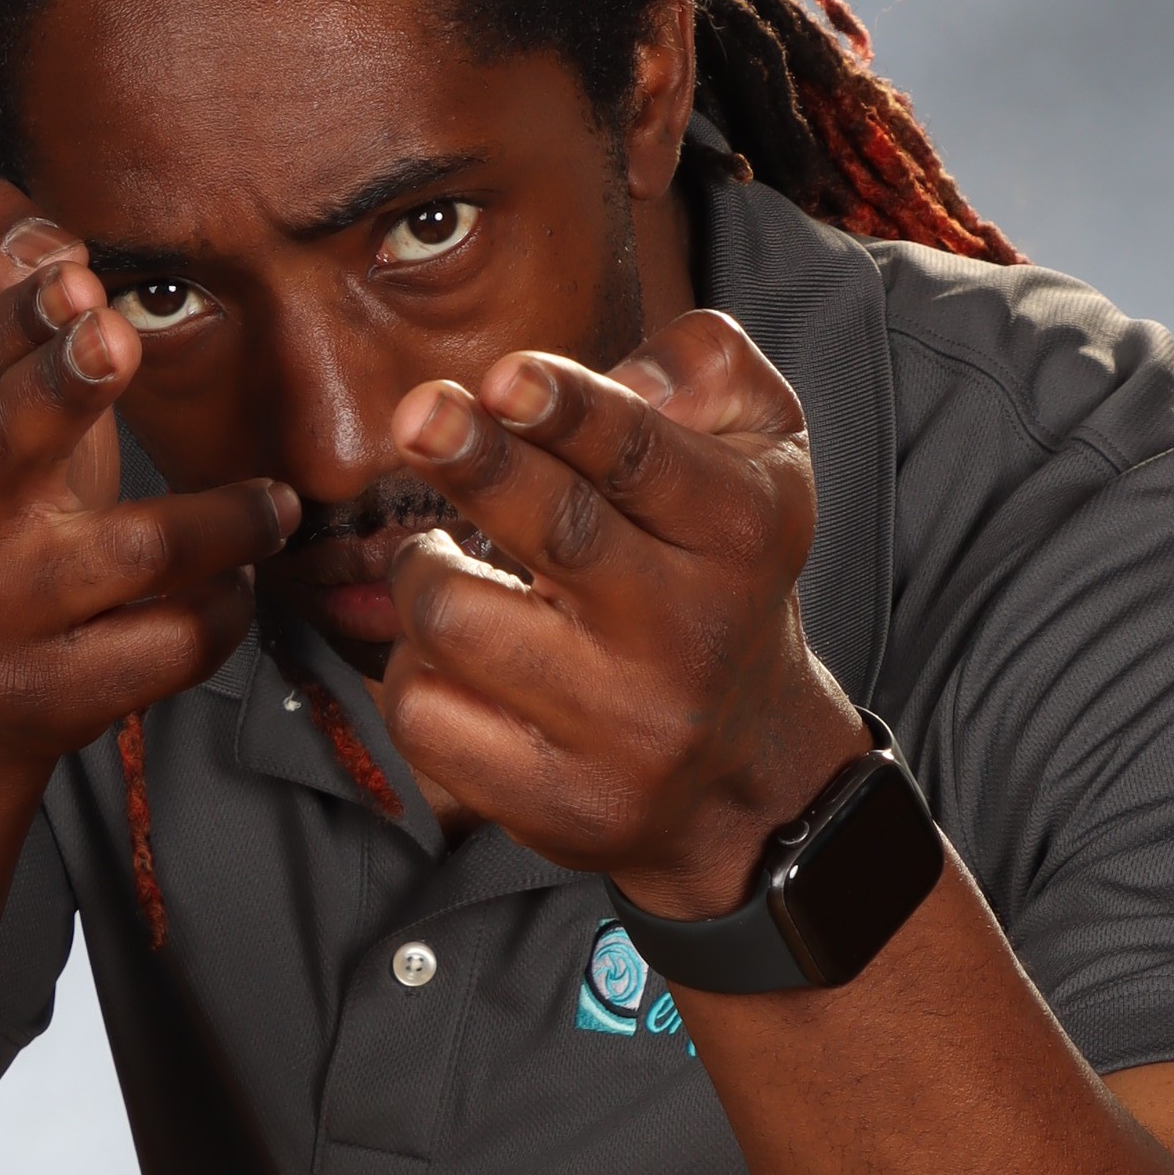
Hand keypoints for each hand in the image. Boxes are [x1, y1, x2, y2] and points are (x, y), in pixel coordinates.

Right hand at [0, 181, 297, 768]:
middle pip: (13, 441)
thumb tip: (0, 202)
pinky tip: (242, 587)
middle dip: (63, 386)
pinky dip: (223, 611)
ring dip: (225, 522)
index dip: (24, 315)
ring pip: (134, 555)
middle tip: (117, 336)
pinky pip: (168, 647)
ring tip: (278, 504)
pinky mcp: (54, 694)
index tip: (80, 274)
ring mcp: (4, 613)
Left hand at [378, 309, 867, 911]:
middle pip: (559, 534)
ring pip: (458, 624)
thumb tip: (623, 373)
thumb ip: (707, 372)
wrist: (745, 775)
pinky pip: (425, 715)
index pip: (648, 459)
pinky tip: (449, 656)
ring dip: (421, 574)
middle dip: (477, 464)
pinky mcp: (557, 802)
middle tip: (419, 416)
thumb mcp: (761, 452)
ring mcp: (621, 728)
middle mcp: (687, 633)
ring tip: (442, 561)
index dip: (570, 412)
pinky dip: (413, 671)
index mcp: (739, 531)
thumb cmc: (722, 576)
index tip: (504, 376)